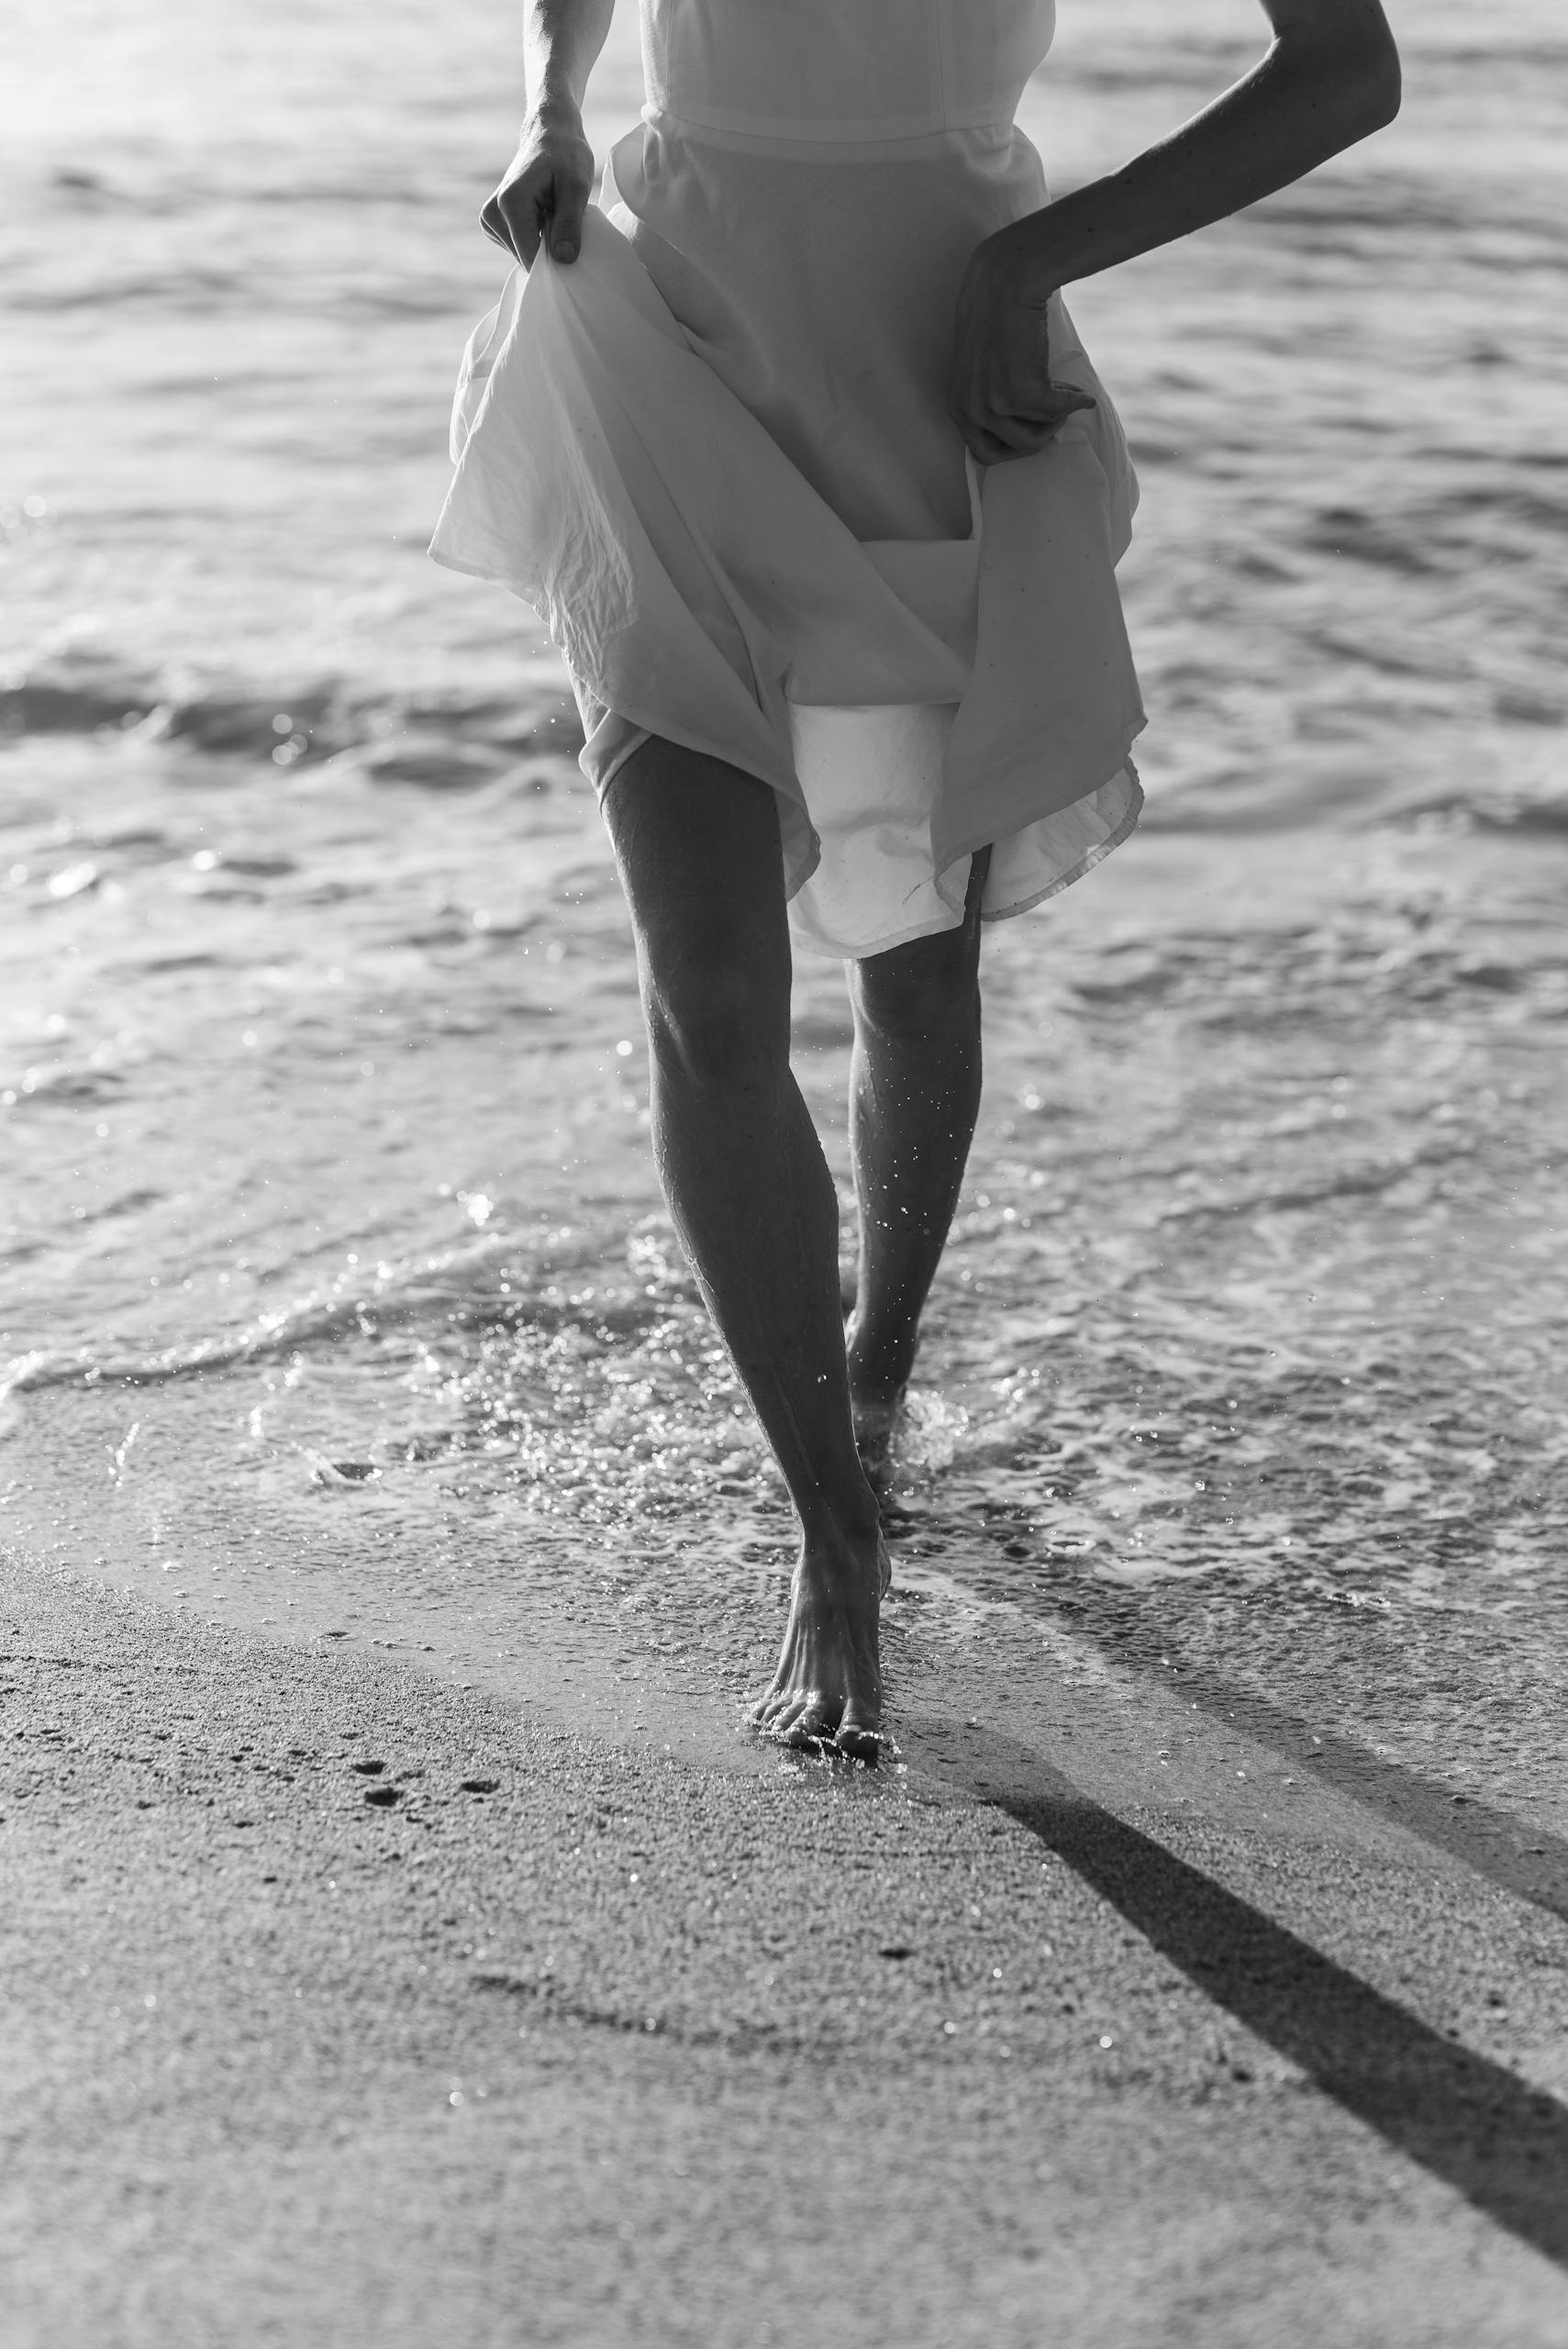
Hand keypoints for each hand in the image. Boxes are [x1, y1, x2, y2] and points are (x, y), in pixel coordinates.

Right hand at [480, 101, 594, 267]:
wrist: (549, 134)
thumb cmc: (565, 155)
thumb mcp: (576, 186)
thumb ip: (569, 223)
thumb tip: (564, 259)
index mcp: (510, 204)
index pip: (530, 256)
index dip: (555, 261)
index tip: (573, 248)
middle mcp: (493, 213)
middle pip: (526, 258)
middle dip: (550, 250)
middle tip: (564, 220)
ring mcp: (489, 219)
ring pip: (523, 255)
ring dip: (544, 243)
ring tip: (552, 213)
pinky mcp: (493, 223)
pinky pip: (519, 247)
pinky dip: (535, 238)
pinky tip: (543, 215)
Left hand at [948, 225, 1096, 466]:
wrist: (1005, 284)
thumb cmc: (995, 317)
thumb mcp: (979, 367)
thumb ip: (990, 396)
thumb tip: (1021, 420)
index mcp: (957, 406)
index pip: (982, 453)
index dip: (1011, 449)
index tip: (1031, 433)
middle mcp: (970, 411)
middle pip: (1009, 453)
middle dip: (1036, 440)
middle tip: (1053, 420)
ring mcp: (995, 404)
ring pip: (1035, 437)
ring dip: (1056, 419)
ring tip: (1067, 397)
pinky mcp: (1022, 393)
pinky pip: (1057, 412)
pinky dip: (1074, 403)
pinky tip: (1081, 394)